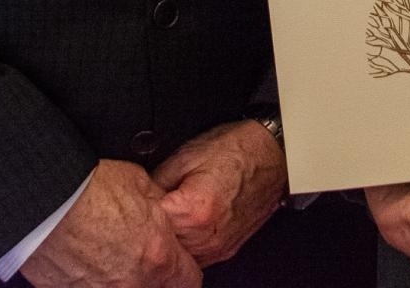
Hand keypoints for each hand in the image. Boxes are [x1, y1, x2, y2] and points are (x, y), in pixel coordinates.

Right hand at [20, 160, 200, 287]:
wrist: (44, 199)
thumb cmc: (89, 188)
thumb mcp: (140, 183)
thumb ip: (158, 208)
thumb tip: (163, 210)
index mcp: (159, 256)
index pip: (190, 281)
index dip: (184, 268)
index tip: (177, 261)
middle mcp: (134, 284)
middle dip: (152, 276)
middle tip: (137, 253)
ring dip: (120, 279)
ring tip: (106, 255)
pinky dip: (90, 280)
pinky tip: (82, 261)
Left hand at [151, 120, 286, 265]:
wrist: (272, 154)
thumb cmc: (235, 150)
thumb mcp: (185, 156)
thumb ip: (156, 182)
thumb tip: (140, 198)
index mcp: (194, 213)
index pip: (149, 226)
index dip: (139, 212)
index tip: (137, 202)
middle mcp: (207, 237)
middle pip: (163, 247)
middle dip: (153, 230)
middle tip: (148, 210)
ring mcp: (218, 248)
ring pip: (179, 258)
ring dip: (170, 241)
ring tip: (168, 217)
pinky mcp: (227, 250)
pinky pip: (197, 257)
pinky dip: (186, 245)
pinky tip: (184, 225)